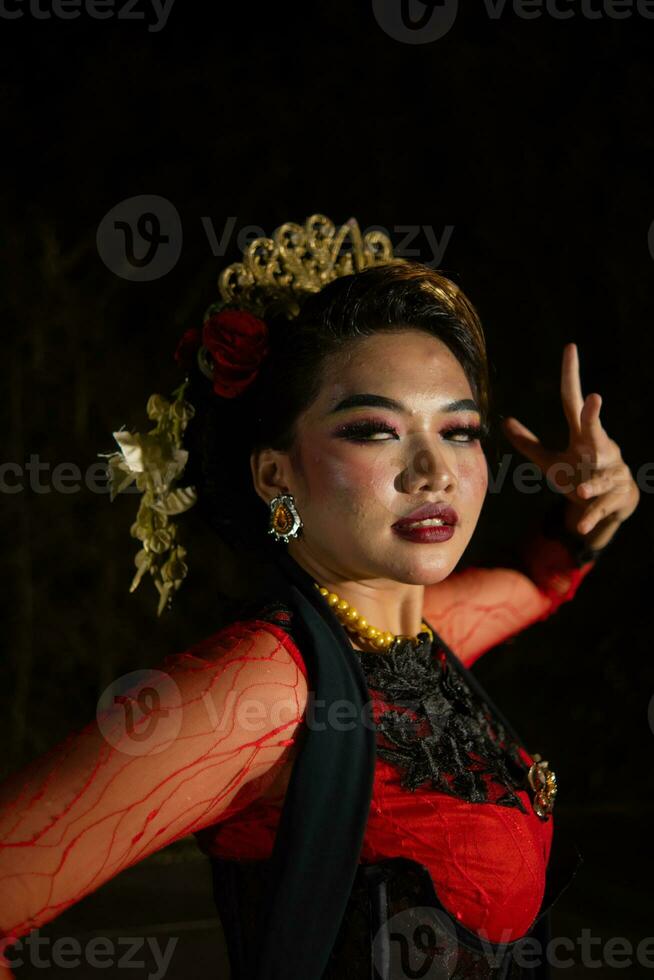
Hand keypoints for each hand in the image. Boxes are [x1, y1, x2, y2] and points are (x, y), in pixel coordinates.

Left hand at [501, 342, 639, 551]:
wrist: (609, 506)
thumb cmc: (578, 476)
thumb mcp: (551, 461)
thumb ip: (529, 443)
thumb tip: (504, 421)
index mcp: (583, 436)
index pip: (574, 401)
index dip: (571, 375)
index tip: (570, 349)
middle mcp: (601, 449)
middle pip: (595, 429)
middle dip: (594, 416)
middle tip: (594, 399)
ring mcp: (612, 473)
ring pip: (600, 477)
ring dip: (591, 485)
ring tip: (581, 492)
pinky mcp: (616, 497)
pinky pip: (600, 507)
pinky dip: (589, 517)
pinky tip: (578, 526)